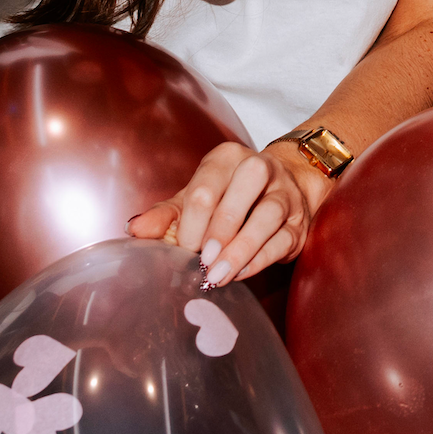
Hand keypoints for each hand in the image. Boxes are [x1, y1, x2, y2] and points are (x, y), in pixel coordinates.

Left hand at [127, 138, 324, 282]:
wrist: (280, 193)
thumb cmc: (227, 198)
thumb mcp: (194, 201)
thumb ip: (165, 216)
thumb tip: (133, 230)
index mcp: (227, 158)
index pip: (208, 183)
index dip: (193, 220)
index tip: (183, 249)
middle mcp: (260, 168)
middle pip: (246, 184)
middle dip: (221, 226)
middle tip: (202, 261)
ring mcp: (284, 195)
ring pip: (268, 214)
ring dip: (241, 247)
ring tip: (218, 275)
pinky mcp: (298, 224)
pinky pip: (281, 240)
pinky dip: (259, 260)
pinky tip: (239, 275)